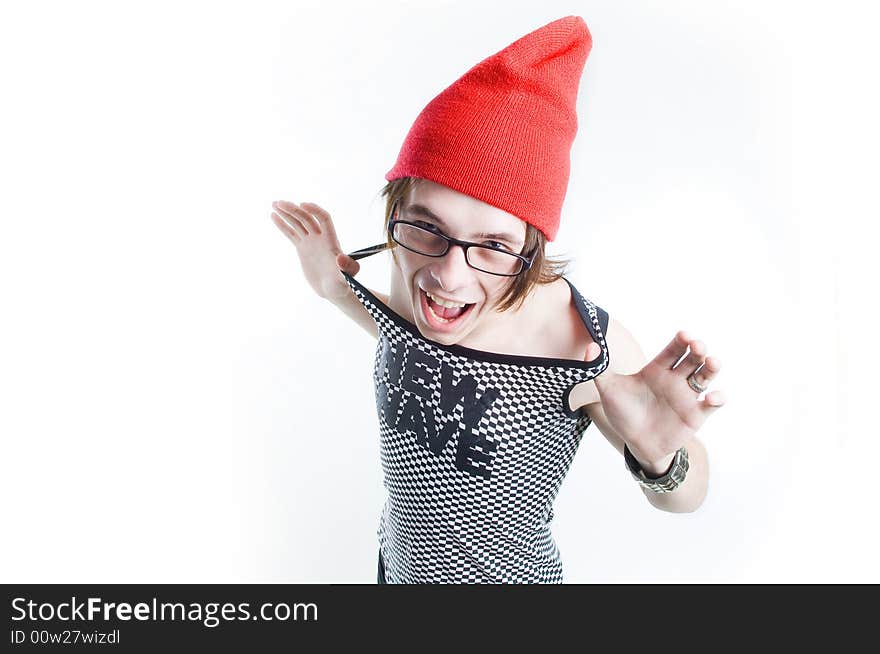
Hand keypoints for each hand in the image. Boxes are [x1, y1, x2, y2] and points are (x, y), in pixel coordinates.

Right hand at [271, 200, 360, 302]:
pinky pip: (291, 233)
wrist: (332, 290)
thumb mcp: (347, 277)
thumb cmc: (343, 284)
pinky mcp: (302, 248)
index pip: (324, 219)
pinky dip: (283, 225)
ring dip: (287, 213)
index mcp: (331, 241)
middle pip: (307, 218)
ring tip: (274, 204)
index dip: (314, 210)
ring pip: (298, 223)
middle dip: (294, 210)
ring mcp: (311, 242)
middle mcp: (320, 238)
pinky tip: (273, 215)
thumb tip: (340, 259)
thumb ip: (347, 267)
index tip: (302, 205)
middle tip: (280, 203)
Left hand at [587, 331, 724, 468]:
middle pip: (693, 359)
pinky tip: (714, 397)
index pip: (673, 349)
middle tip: (697, 346)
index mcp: (657, 369)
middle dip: (698, 350)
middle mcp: (675, 379)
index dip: (681, 341)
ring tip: (713, 362)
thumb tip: (590, 346)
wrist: (635, 442)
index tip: (684, 335)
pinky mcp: (695, 415)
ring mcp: (687, 396)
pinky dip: (717, 399)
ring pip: (706, 376)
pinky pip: (711, 404)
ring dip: (712, 368)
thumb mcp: (608, 389)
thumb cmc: (623, 412)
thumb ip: (599, 368)